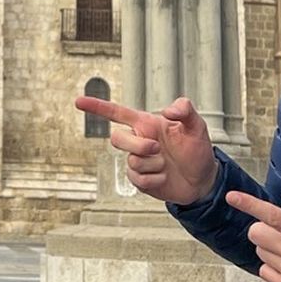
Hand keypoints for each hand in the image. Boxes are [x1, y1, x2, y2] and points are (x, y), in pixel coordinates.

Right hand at [74, 94, 217, 204]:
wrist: (202, 180)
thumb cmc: (197, 149)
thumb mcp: (197, 126)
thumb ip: (185, 109)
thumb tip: (167, 109)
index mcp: (146, 124)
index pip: (116, 113)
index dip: (97, 107)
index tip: (78, 101)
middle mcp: (138, 141)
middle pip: (117, 139)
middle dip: (137, 145)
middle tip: (158, 148)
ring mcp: (137, 161)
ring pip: (132, 161)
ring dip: (154, 164)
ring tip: (168, 164)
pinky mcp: (139, 180)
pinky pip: (138, 179)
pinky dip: (155, 179)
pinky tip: (165, 177)